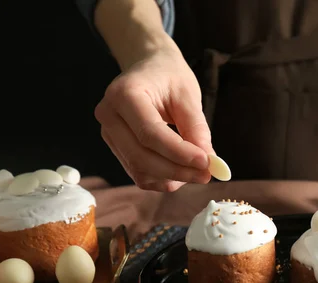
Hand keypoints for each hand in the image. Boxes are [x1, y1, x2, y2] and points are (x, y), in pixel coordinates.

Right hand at [94, 44, 212, 191]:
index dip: (179, 153)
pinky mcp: (116, 147)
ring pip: (139, 169)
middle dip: (177, 171)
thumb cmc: (169, 77)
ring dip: (172, 178)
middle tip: (207, 175)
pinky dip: (163, 179)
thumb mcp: (188, 94)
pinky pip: (138, 173)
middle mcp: (109, 115)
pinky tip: (182, 172)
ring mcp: (109, 134)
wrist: (149, 68)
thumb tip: (208, 161)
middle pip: (141, 156)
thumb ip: (197, 128)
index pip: (150, 133)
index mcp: (124, 94)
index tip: (207, 163)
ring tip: (198, 172)